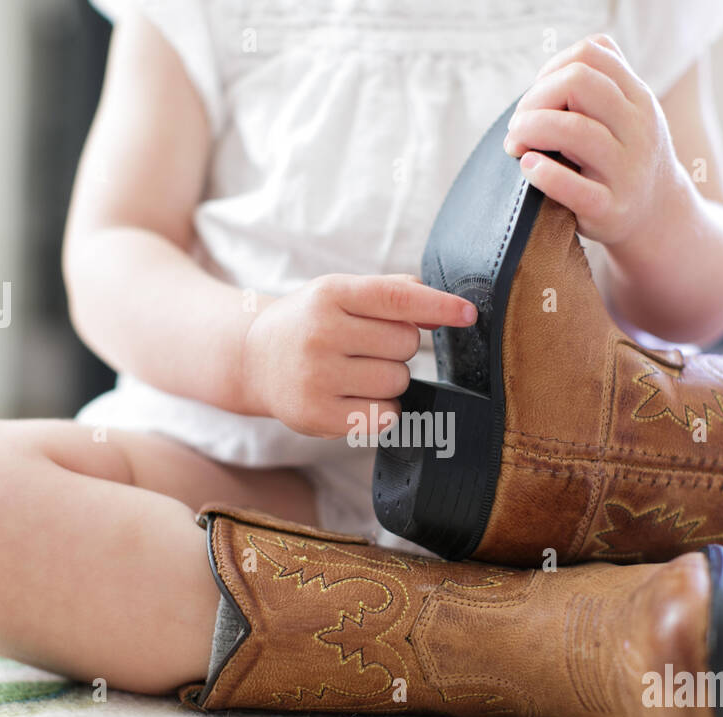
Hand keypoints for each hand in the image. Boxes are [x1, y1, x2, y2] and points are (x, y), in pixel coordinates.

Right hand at [242, 274, 476, 437]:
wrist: (253, 359)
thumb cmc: (310, 323)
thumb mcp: (341, 293)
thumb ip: (393, 294)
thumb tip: (444, 313)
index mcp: (330, 294)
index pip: (397, 299)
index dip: (438, 306)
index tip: (468, 315)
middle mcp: (321, 333)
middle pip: (406, 345)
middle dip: (399, 348)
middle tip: (366, 348)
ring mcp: (316, 376)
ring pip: (398, 382)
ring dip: (390, 380)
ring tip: (357, 373)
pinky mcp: (317, 415)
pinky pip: (385, 417)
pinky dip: (384, 410)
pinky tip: (358, 399)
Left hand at [504, 34, 684, 246]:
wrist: (657, 215)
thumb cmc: (623, 156)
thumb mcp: (627, 112)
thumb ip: (599, 83)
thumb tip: (547, 74)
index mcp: (638, 97)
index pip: (590, 54)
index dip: (550, 69)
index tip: (535, 98)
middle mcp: (638, 128)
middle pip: (579, 81)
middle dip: (534, 98)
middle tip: (517, 125)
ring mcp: (626, 170)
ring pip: (574, 130)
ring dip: (530, 129)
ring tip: (514, 145)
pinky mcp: (610, 209)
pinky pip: (572, 187)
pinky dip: (543, 173)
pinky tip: (528, 167)